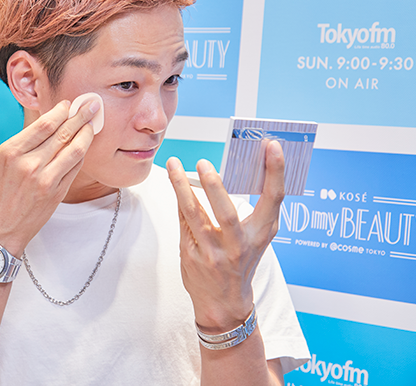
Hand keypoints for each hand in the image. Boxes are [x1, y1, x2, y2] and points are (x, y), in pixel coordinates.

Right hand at [0, 100, 99, 255]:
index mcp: (10, 153)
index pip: (43, 125)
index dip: (59, 112)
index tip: (67, 105)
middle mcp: (30, 165)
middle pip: (62, 133)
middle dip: (79, 117)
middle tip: (90, 105)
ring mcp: (45, 180)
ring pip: (73, 150)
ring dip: (86, 133)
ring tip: (92, 122)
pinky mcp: (56, 193)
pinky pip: (74, 168)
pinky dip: (82, 154)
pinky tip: (85, 145)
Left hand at [166, 141, 285, 331]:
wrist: (224, 304)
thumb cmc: (241, 261)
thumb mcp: (255, 238)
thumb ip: (250, 209)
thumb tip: (235, 168)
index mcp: (262, 234)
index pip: (274, 199)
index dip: (275, 171)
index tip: (271, 146)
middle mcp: (240, 245)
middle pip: (227, 213)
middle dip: (215, 187)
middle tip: (204, 163)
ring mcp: (214, 253)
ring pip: (194, 215)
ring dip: (181, 188)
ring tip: (174, 164)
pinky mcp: (192, 256)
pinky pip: (183, 221)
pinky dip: (180, 201)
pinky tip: (175, 183)